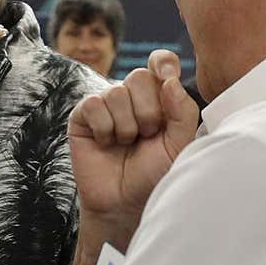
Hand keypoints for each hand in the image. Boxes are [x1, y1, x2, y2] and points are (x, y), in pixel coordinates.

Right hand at [69, 50, 199, 226]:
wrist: (125, 202)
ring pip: (116, 92)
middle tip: (147, 136)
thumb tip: (170, 80)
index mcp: (159, 98)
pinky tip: (106, 143)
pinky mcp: (83, 116)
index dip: (162, 62)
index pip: (160, 63)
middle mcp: (132, 97)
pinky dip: (104, 128)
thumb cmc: (154, 174)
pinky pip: (94, 104)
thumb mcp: (179, 145)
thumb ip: (183, 111)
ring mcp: (106, 105)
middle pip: (140, 77)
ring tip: (126, 144)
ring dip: (126, 125)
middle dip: (148, 111)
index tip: (166, 74)